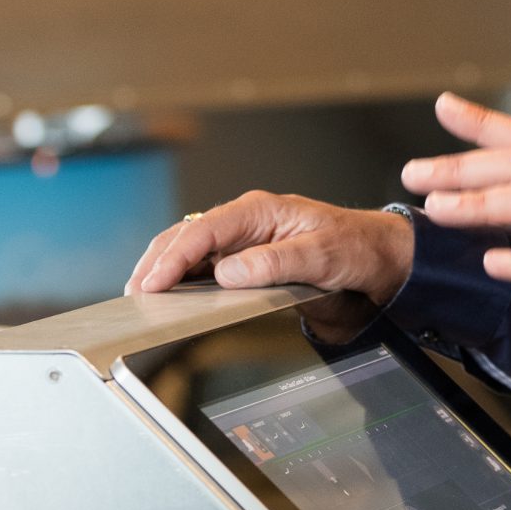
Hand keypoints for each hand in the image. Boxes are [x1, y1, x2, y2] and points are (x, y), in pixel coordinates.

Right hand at [125, 190, 413, 306]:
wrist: (376, 256)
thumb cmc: (353, 246)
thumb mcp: (322, 255)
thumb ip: (276, 261)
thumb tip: (228, 272)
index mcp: (258, 211)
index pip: (203, 230)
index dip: (173, 257)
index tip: (153, 282)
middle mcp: (244, 223)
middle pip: (185, 237)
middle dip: (156, 263)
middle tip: (134, 294)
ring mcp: (242, 241)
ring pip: (189, 251)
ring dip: (163, 272)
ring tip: (141, 298)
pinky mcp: (244, 260)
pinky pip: (204, 268)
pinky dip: (181, 281)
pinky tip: (168, 297)